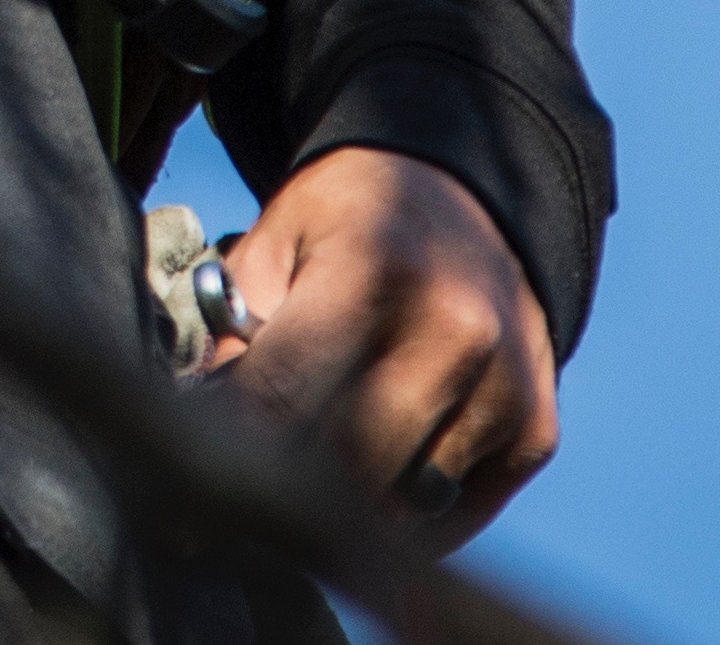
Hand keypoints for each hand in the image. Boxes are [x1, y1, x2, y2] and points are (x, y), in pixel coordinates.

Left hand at [207, 145, 553, 552]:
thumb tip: (201, 435)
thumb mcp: (275, 244)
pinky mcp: (536, 430)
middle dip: (279, 502)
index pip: (282, 399)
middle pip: (346, 468)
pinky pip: (453, 517)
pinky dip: (403, 523)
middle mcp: (454, 331)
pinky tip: (365, 491)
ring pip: (401, 508)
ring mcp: (505, 386)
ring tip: (298, 502)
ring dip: (344, 520)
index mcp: (374, 271)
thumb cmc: (349, 225)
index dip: (224, 460)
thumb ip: (235, 336)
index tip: (183, 509)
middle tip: (233, 518)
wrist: (467, 196)